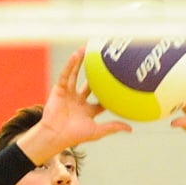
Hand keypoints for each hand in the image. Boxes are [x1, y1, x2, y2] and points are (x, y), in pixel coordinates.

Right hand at [18, 48, 131, 164]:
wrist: (55, 135)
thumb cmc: (74, 136)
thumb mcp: (97, 131)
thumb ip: (112, 127)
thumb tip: (130, 128)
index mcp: (86, 111)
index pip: (100, 99)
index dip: (108, 91)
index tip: (119, 81)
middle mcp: (78, 101)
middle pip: (89, 83)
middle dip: (95, 73)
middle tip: (104, 60)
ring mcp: (68, 94)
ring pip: (76, 75)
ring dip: (81, 62)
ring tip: (88, 48)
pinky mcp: (59, 90)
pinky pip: (66, 74)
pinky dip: (70, 64)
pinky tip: (76, 54)